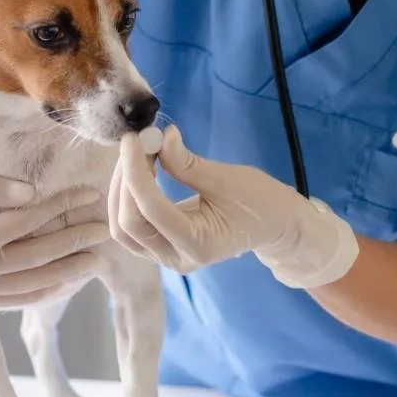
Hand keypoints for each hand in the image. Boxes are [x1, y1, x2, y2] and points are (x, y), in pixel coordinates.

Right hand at [0, 132, 110, 306]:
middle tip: (108, 226)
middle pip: (39, 255)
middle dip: (77, 239)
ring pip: (31, 284)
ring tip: (98, 259)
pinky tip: (63, 284)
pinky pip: (11, 301)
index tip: (90, 192)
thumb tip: (33, 194)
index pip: (30, 221)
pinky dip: (40, 294)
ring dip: (68, 272)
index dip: (63, 206)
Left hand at [108, 125, 358, 287]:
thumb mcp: (226, 179)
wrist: (275, 225)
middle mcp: (177, 258)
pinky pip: (132, 227)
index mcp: (197, 244)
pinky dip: (128, 198)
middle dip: (125, 179)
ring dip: (121, 189)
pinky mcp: (162, 248)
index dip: (135, 170)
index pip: (150, 208)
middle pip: (128, 224)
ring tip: (135, 155)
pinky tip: (136, 171)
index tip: (134, 138)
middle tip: (136, 143)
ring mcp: (166, 257)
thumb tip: (158, 138)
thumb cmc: (259, 202)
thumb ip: (186, 163)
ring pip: (123, 228)